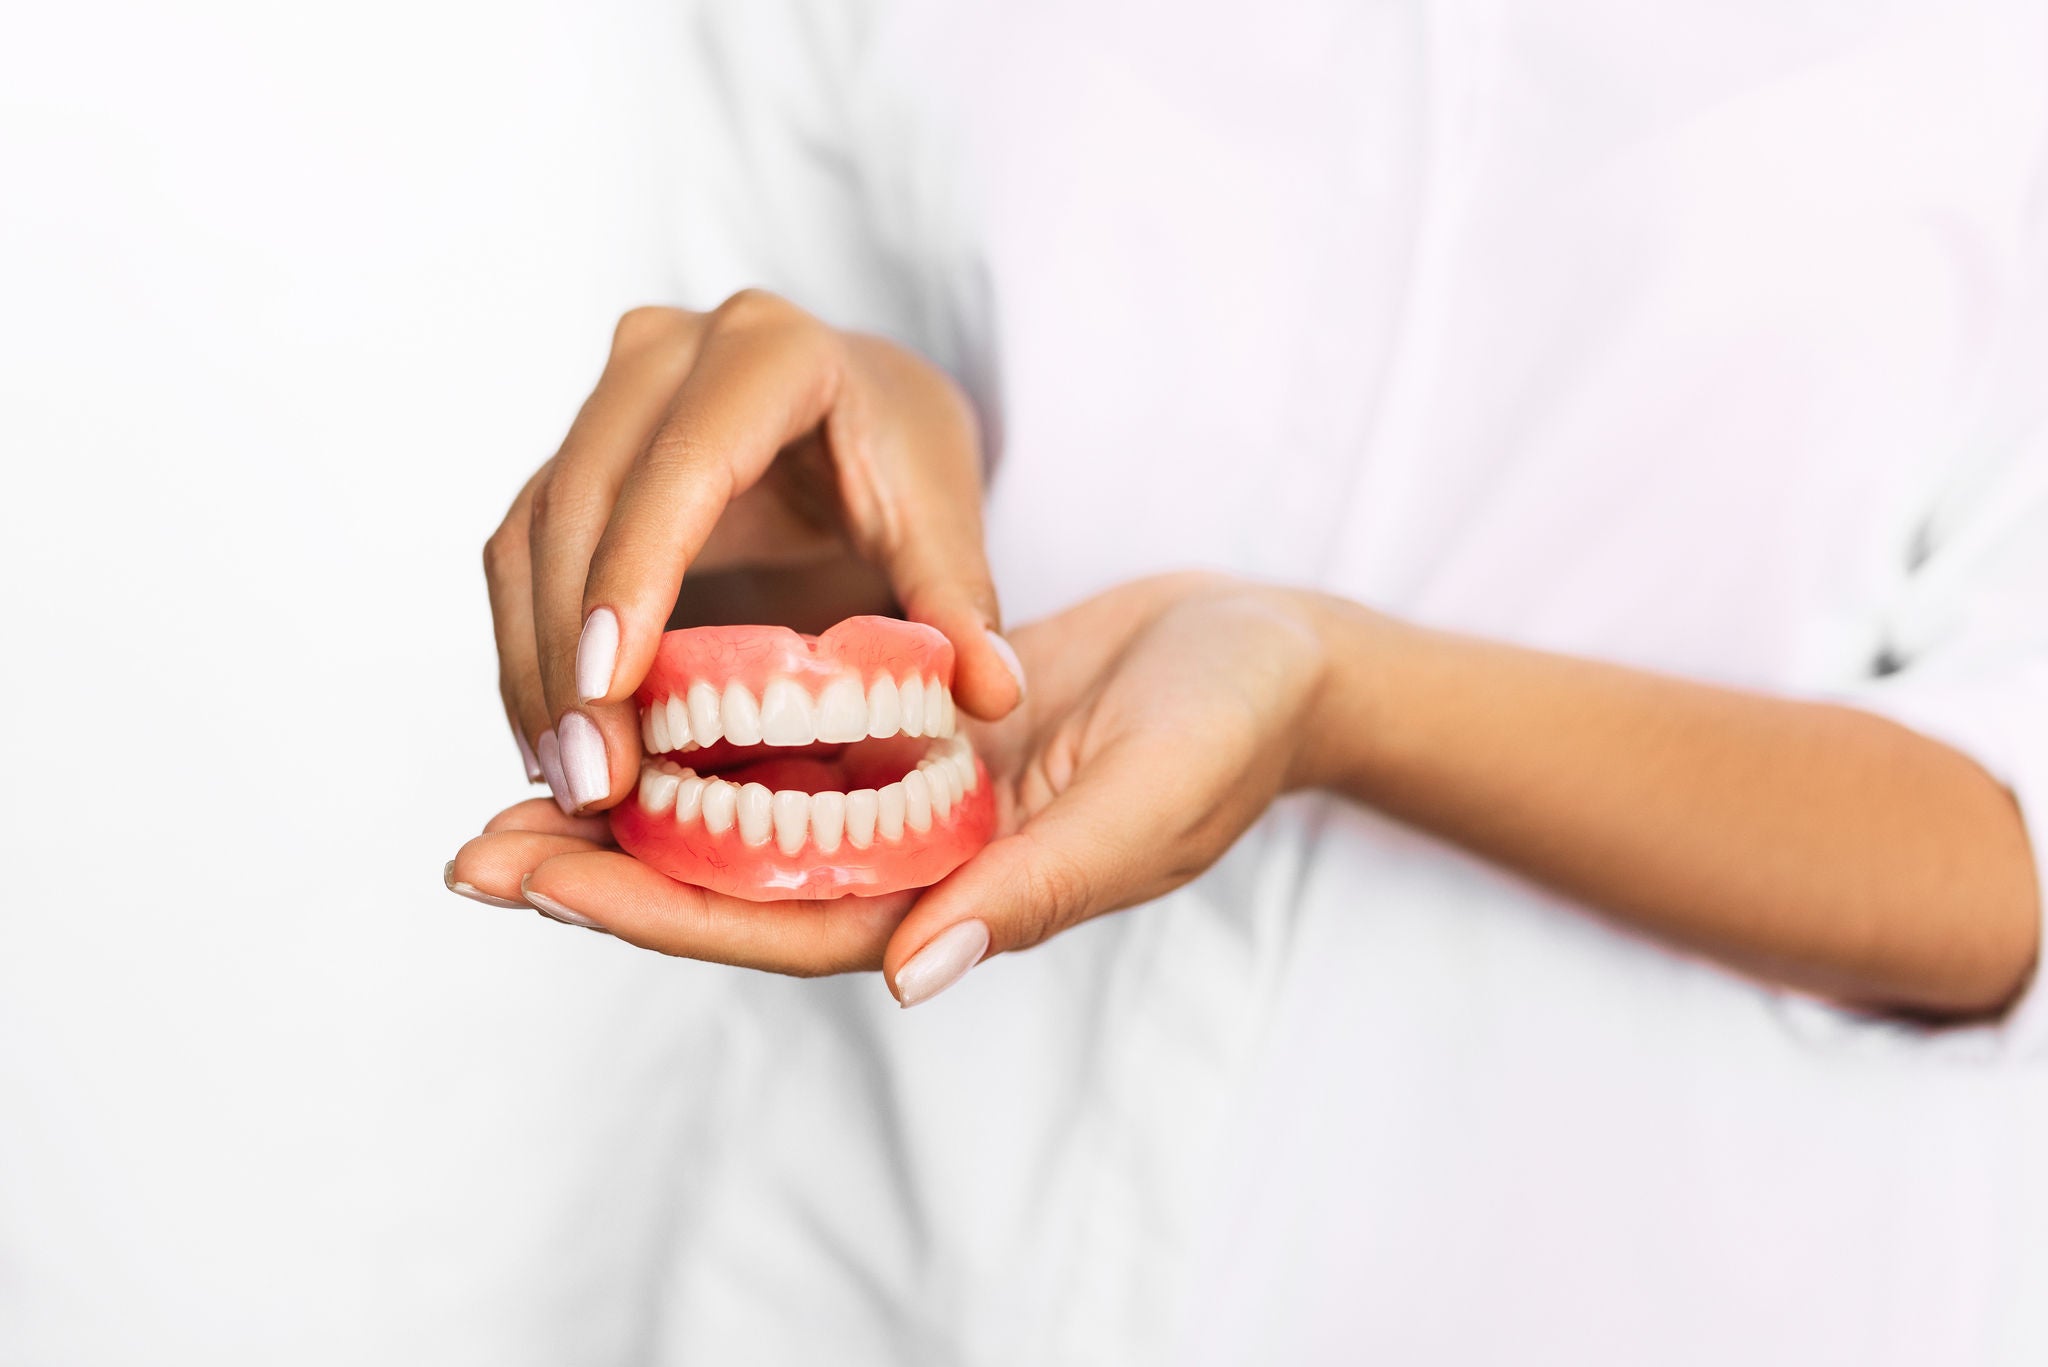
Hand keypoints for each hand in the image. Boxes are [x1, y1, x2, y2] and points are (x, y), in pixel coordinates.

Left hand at [445, 574, 1329, 1001]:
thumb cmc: (1229, 729)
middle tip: (470, 849)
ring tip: (514, 782)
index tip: (533, 882)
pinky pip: (789, 744)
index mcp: (961, 899)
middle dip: (604, 873)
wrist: (1268, 655)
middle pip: (734, 886)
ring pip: (746, 819)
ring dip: (636, 806)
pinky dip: (705, 733)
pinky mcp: (912, 731)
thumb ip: (1035, 890)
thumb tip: (917, 974)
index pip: (780, 925)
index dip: (653, 913)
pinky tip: (631, 701)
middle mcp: (916, 861)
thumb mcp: (1143, 802)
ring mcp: (910, 799)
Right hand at [482, 293, 1025, 814]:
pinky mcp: (568, 460)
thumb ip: (961, 600)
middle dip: (571, 652)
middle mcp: (665, 354)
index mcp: (770, 350)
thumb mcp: (942, 515)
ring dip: (535, 670)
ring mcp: (603, 402)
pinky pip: (521, 562)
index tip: (612, 686)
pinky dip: (528, 658)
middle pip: (582, 503)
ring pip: (530, 537)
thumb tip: (993, 693)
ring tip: (570, 785)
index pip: (682, 465)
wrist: (857, 410)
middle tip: (593, 780)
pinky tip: (554, 746)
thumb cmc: (900, 452)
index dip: (635, 574)